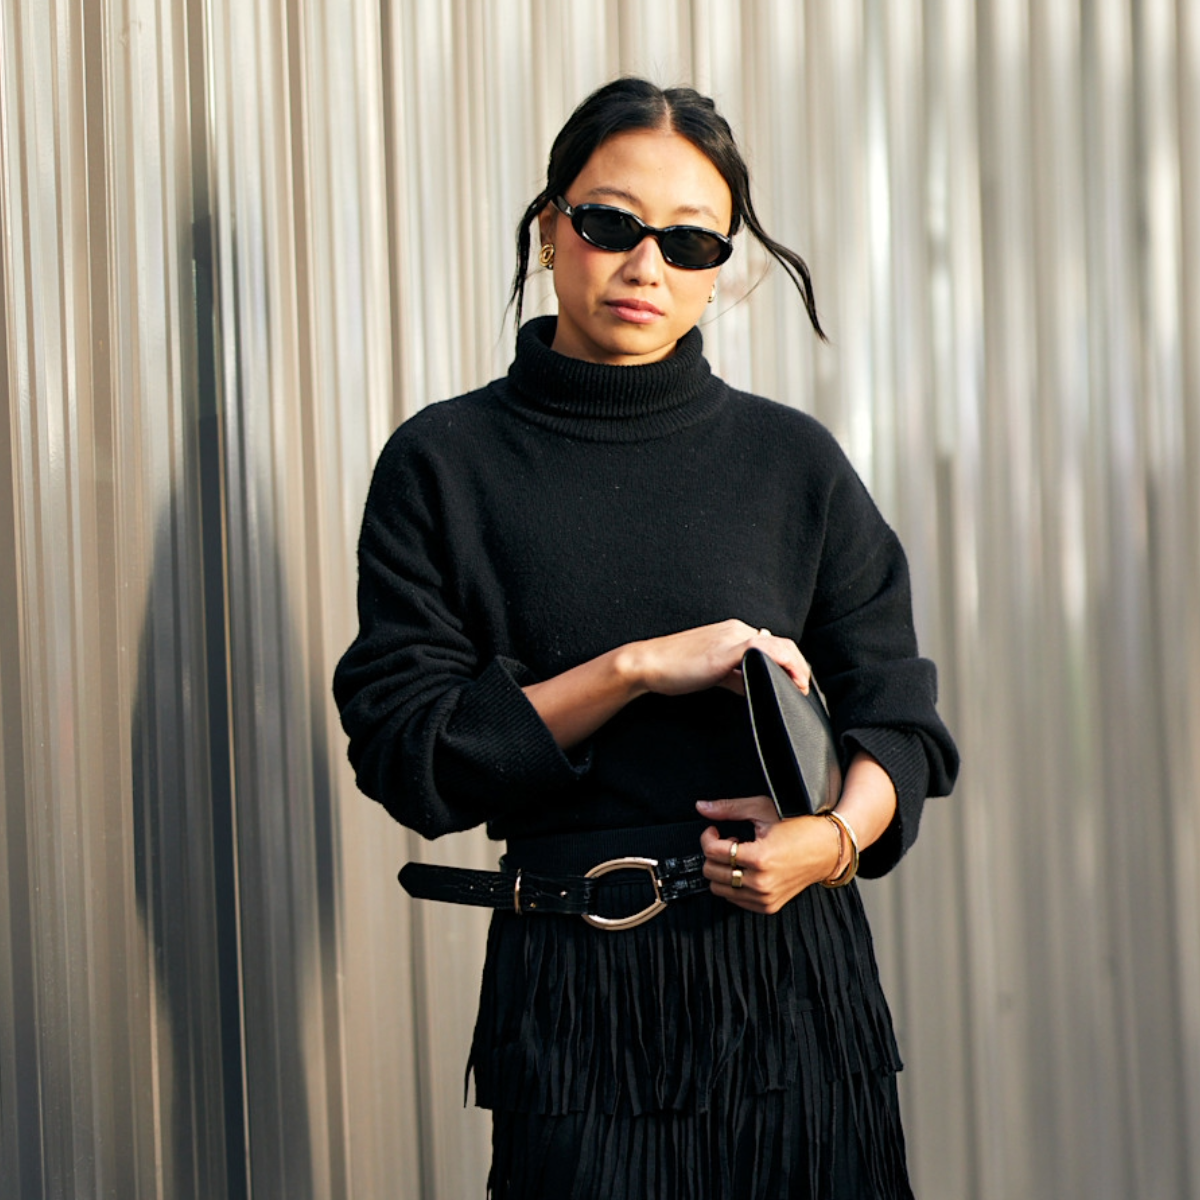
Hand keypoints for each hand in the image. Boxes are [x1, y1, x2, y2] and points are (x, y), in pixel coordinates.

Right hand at [621, 619, 809, 697]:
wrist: (649, 664)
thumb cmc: (674, 670)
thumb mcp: (713, 673)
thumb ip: (735, 676)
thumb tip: (753, 685)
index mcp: (732, 632)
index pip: (771, 644)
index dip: (789, 663)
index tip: (795, 682)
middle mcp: (736, 629)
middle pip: (781, 644)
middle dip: (797, 666)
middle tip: (802, 688)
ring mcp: (732, 636)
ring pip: (779, 645)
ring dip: (796, 666)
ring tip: (800, 686)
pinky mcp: (727, 649)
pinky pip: (765, 650)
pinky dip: (784, 664)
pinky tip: (789, 681)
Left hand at [696, 796, 841, 913]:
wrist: (827, 848)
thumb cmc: (800, 827)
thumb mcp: (762, 810)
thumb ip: (729, 808)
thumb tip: (703, 807)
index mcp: (759, 858)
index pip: (713, 852)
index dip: (708, 837)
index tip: (714, 831)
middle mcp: (761, 882)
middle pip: (712, 872)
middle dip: (714, 854)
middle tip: (728, 841)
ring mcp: (765, 897)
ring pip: (719, 889)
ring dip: (723, 869)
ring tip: (739, 855)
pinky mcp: (768, 906)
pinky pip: (734, 900)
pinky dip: (733, 884)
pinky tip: (747, 868)